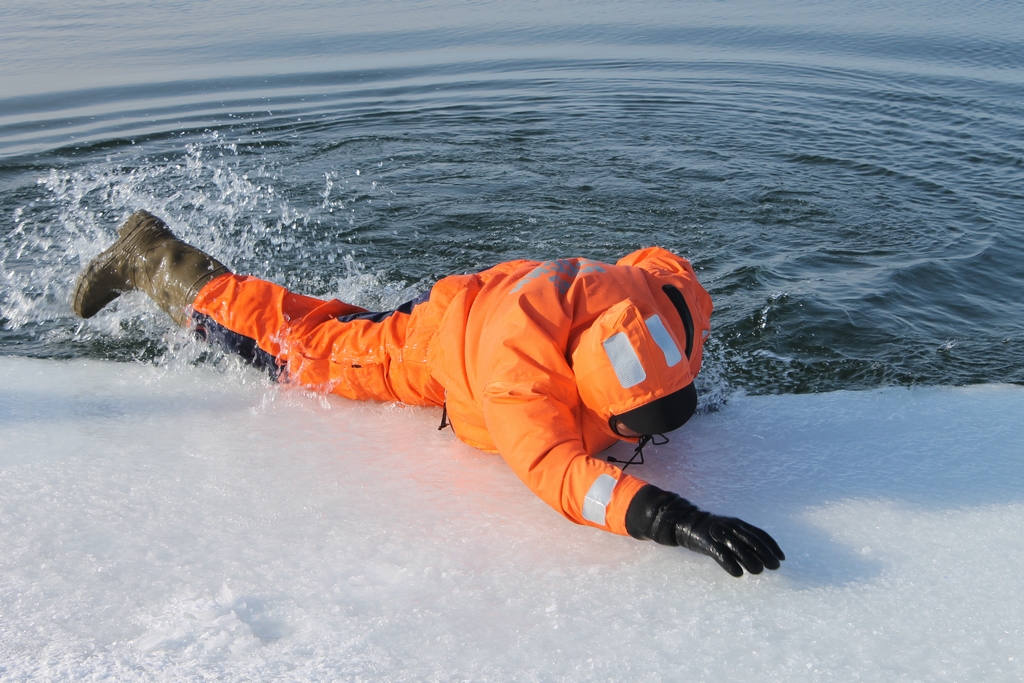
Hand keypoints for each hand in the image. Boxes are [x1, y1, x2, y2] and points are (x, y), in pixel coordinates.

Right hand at [625, 485, 784, 576]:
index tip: (782, 558)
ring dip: (750, 560)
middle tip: (774, 567)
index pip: (760, 534)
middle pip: (752, 541)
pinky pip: (721, 554)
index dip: (772, 546)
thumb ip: (744, 540)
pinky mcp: (707, 543)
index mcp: (738, 523)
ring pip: (739, 548)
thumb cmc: (712, 531)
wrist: (686, 523)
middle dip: (766, 554)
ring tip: (758, 571)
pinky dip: (730, 564)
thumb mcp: (730, 530)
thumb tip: (763, 556)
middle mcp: (731, 527)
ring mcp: (719, 534)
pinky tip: (738, 574)